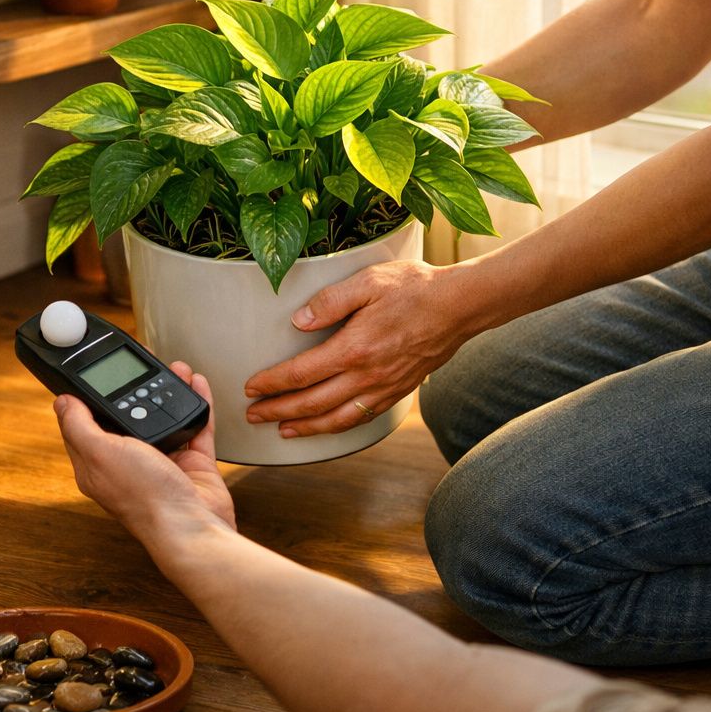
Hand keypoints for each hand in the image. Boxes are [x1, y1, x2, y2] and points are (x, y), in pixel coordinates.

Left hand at [54, 361, 235, 538]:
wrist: (192, 526)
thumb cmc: (145, 498)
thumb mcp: (100, 454)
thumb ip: (79, 426)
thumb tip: (62, 402)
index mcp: (99, 464)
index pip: (87, 424)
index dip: (90, 397)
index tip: (97, 374)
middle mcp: (129, 463)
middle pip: (129, 415)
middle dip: (135, 388)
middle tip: (141, 365)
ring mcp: (162, 463)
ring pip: (163, 417)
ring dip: (168, 389)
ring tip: (172, 367)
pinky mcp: (191, 464)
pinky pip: (194, 425)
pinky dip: (196, 403)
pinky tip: (195, 384)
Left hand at [243, 260, 481, 437]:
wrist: (460, 306)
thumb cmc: (414, 288)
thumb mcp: (368, 281)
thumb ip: (330, 301)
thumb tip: (298, 321)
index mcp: (354, 348)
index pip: (301, 373)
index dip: (272, 383)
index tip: (251, 387)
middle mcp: (367, 375)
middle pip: (312, 403)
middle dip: (279, 411)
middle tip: (253, 415)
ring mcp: (384, 387)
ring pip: (337, 418)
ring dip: (306, 427)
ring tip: (282, 430)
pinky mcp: (397, 391)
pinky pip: (362, 417)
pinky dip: (338, 427)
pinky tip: (326, 425)